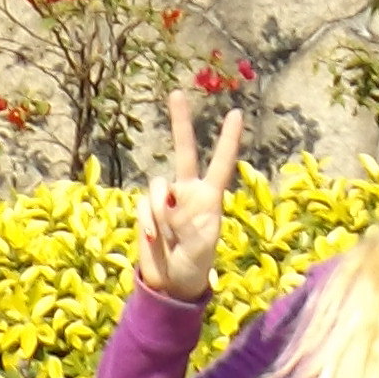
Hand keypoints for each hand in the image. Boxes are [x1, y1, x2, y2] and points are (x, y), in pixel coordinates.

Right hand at [135, 85, 246, 302]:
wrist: (171, 285)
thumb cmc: (196, 265)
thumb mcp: (200, 245)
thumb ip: (186, 218)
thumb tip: (166, 199)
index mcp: (210, 197)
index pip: (220, 163)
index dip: (227, 140)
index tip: (235, 113)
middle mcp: (187, 191)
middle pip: (184, 151)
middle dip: (180, 122)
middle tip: (177, 92)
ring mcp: (166, 199)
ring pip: (157, 185)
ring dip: (159, 210)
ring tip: (168, 235)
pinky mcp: (147, 210)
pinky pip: (143, 205)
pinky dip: (147, 221)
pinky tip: (154, 238)